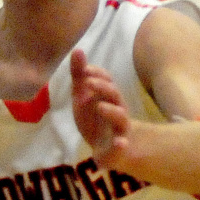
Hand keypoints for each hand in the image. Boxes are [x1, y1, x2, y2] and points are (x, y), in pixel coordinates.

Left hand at [70, 49, 130, 164]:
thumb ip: (79, 76)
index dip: (97, 74)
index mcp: (107, 97)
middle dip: (104, 88)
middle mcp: (116, 110)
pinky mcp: (117, 150)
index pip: (106, 81)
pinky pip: (121, 147)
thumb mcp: (83, 97)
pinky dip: (121, 145)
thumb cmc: (95, 118)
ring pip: (121, 119)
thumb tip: (77, 49)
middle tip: (89, 82)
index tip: (85, 69)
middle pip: (115, 96)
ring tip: (100, 107)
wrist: (110, 148)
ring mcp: (119, 130)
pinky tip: (120, 143)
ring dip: (112, 112)